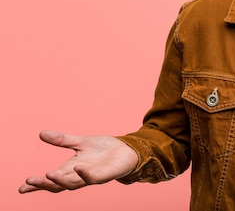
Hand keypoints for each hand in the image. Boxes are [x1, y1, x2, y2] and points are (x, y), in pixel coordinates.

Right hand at [19, 130, 138, 192]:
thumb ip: (62, 140)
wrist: (127, 151)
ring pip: (73, 184)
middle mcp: (79, 176)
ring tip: (48, 174)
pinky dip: (85, 174)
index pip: (51, 180)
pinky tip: (78, 167)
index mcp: (71, 170)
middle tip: (30, 181)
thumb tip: (41, 133)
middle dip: (44, 184)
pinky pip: (93, 178)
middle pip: (58, 185)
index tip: (22, 188)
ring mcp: (92, 177)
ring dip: (60, 180)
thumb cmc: (103, 149)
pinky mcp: (105, 175)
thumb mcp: (80, 142)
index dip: (37, 185)